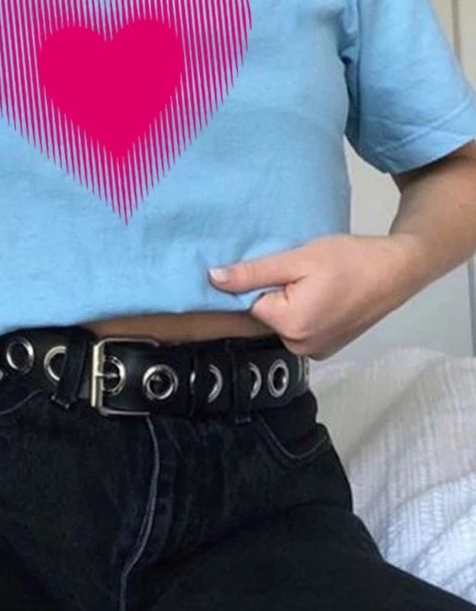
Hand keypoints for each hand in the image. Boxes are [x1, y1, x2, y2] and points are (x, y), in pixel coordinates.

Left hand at [207, 233, 420, 359]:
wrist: (399, 269)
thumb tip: (212, 279)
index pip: (249, 303)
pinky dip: (303, 311)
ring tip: (312, 281)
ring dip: (288, 302)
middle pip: (264, 315)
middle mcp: (299, 347)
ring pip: (281, 322)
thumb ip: (252, 273)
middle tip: (299, 271)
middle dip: (274, 293)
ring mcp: (314, 352)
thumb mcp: (296, 259)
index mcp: (290, 326)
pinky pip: (299, 328)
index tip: (279, 266)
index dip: (258, 281)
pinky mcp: (326, 348)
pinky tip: (321, 295)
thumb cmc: (349, 259)